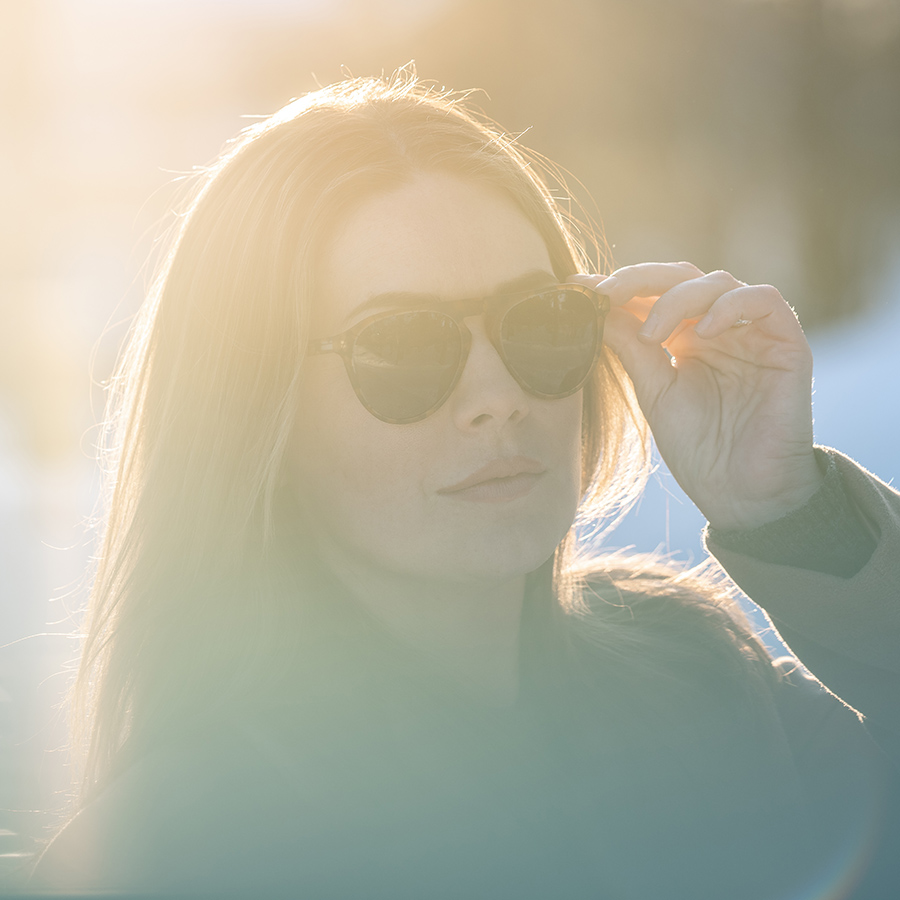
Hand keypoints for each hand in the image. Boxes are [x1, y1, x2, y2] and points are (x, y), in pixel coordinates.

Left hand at [572, 263, 822, 531]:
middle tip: (606, 292)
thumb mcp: (653, 390)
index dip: (620, 286)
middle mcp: (719, 329)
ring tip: (652, 332)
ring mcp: (753, 333)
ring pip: (719, 282)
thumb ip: (631, 347)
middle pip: (683, 277)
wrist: (740, 493)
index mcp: (686, 339)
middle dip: (641, 279)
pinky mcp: (786, 343)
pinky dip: (731, 306)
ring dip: (678, 298)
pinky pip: (765, 300)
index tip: (579, 288)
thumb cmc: (698, 448)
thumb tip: (595, 308)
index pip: (654, 294)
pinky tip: (704, 331)